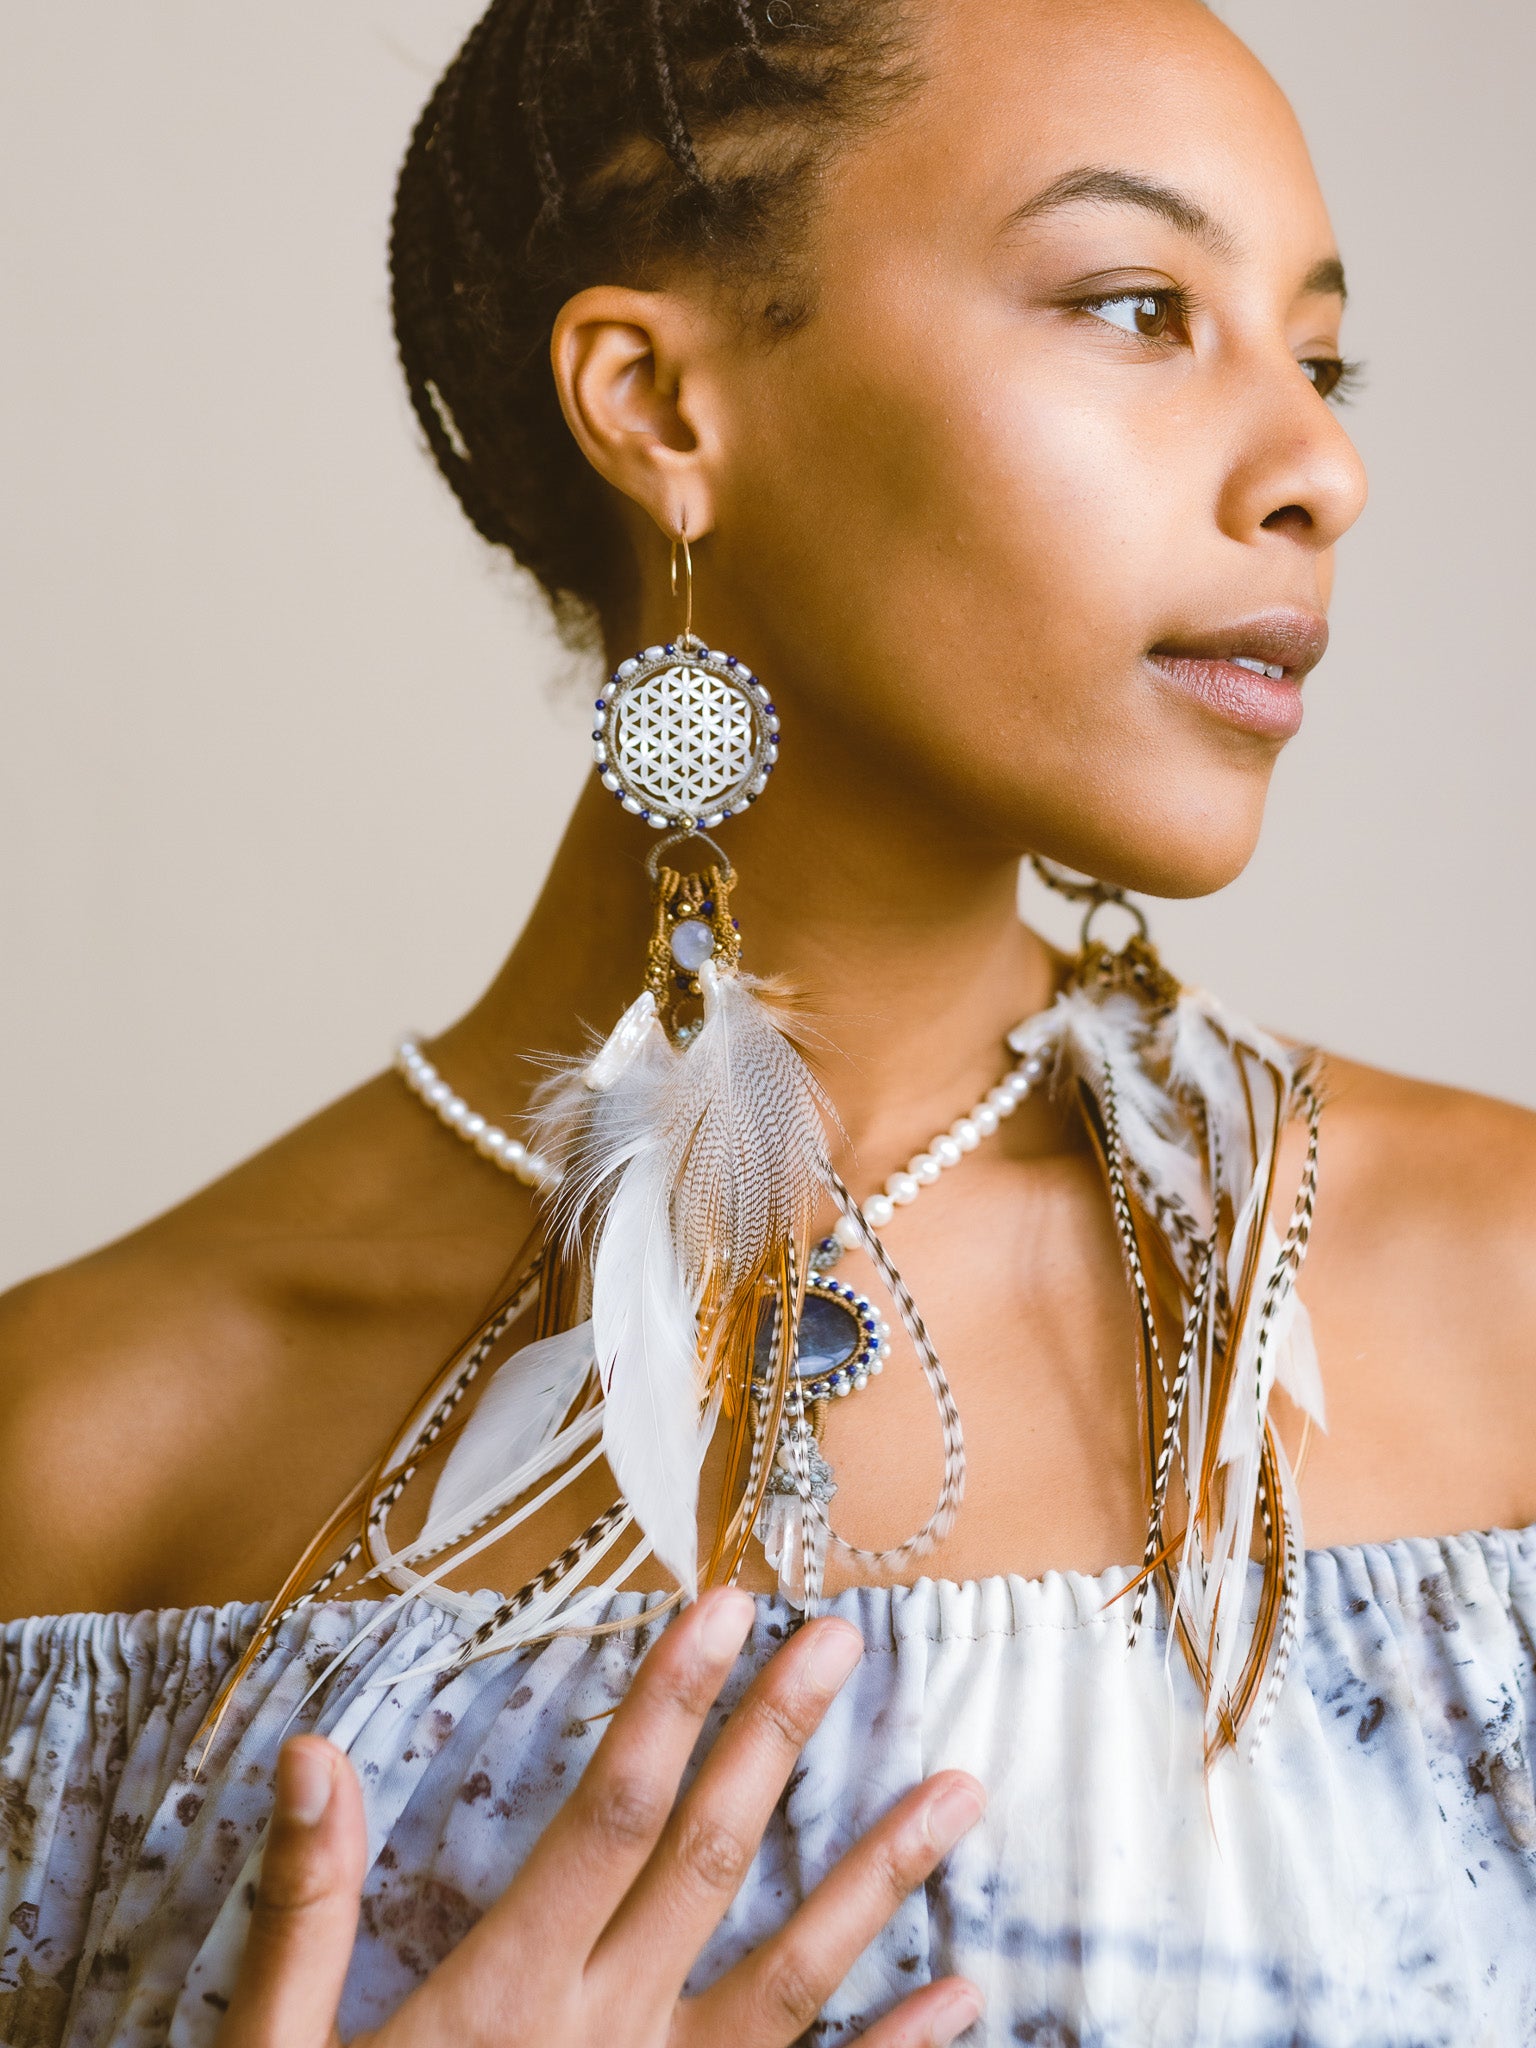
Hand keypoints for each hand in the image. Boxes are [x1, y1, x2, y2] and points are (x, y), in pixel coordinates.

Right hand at [215, 1586, 984, 2047]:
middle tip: (843, 1639)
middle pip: (708, 1862)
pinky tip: (961, 1995)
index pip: (607, 1816)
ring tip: (959, 1792)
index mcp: (504, 1997)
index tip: (724, 1605)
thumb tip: (310, 1754)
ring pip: (792, 1980)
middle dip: (775, 1740)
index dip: (670, 1702)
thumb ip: (307, 1913)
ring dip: (877, 1879)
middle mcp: (604, 2038)